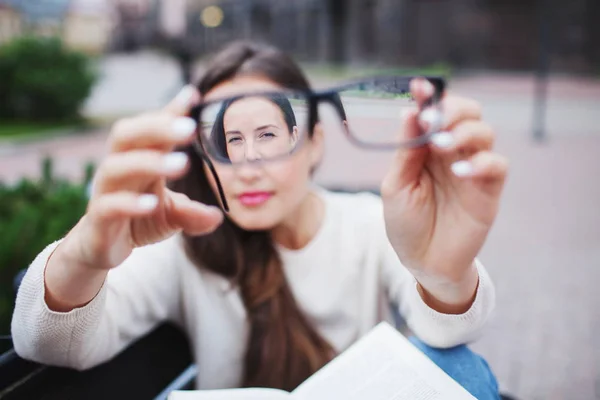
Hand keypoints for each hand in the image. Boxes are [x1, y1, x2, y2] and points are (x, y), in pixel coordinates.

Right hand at [66, 86, 222, 270]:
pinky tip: (152, 203)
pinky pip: (108, 205)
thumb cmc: (138, 220)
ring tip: (182, 164)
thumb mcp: (171, 215)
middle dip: (156, 127)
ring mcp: (105, 192)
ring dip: (148, 162)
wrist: (101, 248)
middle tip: (190, 128)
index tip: (193, 95)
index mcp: (138, 159)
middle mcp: (119, 169)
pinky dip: (129, 203)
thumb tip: (218, 216)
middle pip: (127, 135)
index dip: (170, 112)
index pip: (152, 129)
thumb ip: (193, 213)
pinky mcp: (97, 219)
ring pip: (116, 166)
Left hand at [381, 78, 507, 309]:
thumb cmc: (407, 223)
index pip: (433, 113)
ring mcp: (472, 169)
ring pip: (484, 132)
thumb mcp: (396, 186)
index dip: (428, 97)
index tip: (418, 86)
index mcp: (426, 148)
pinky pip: (497, 166)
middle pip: (467, 113)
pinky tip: (461, 172)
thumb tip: (409, 112)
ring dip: (464, 132)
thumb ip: (406, 152)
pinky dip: (482, 163)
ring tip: (441, 145)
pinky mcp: (489, 189)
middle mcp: (451, 152)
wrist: (423, 262)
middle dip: (452, 109)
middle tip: (432, 121)